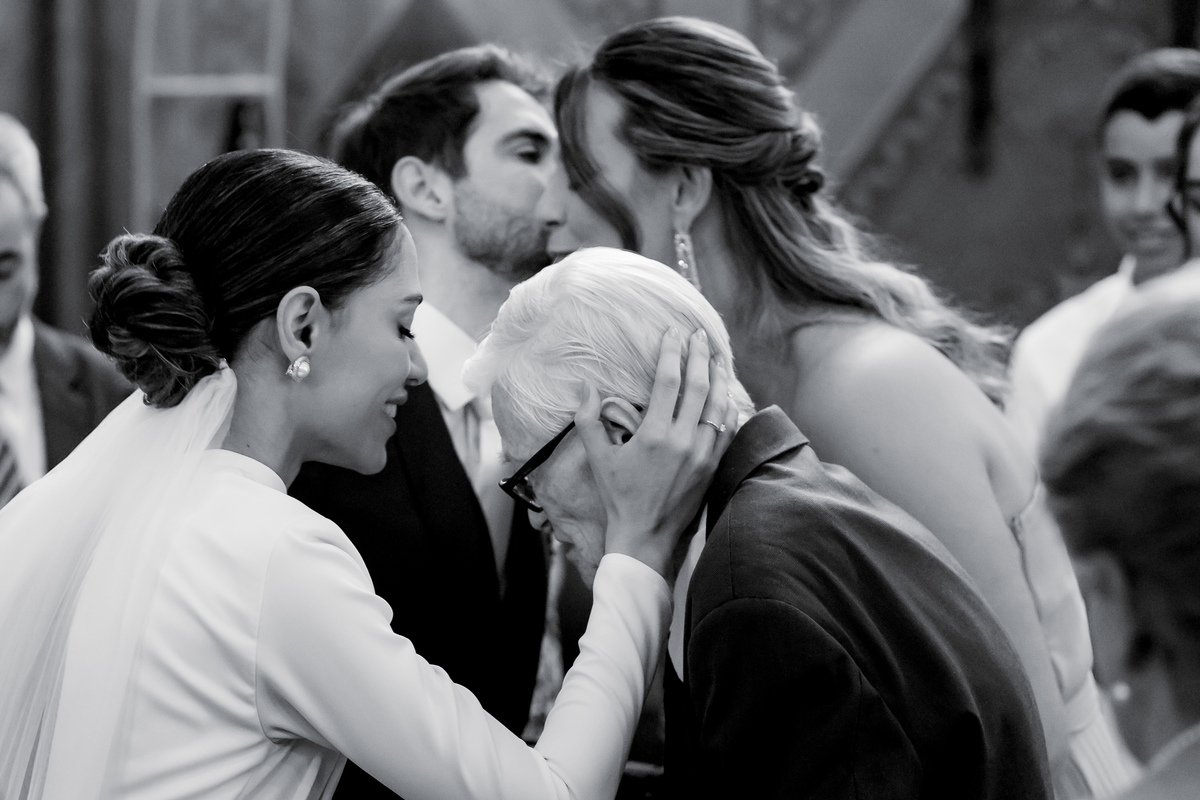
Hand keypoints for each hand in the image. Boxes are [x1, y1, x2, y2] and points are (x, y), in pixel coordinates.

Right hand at [576, 328, 737, 577]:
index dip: (671, 353)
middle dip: (700, 356)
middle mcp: (684, 441)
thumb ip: (588, 420)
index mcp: (655, 435)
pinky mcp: (714, 466)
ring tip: (718, 358)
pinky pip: (729, 429)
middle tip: (699, 335)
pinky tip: (727, 394)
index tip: (673, 333)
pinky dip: (729, 407)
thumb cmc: (619, 497)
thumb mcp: (598, 459)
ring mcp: (703, 454)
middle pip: (699, 386)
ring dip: (720, 377)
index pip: (669, 381)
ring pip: (719, 405)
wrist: (646, 537)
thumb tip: (585, 386)